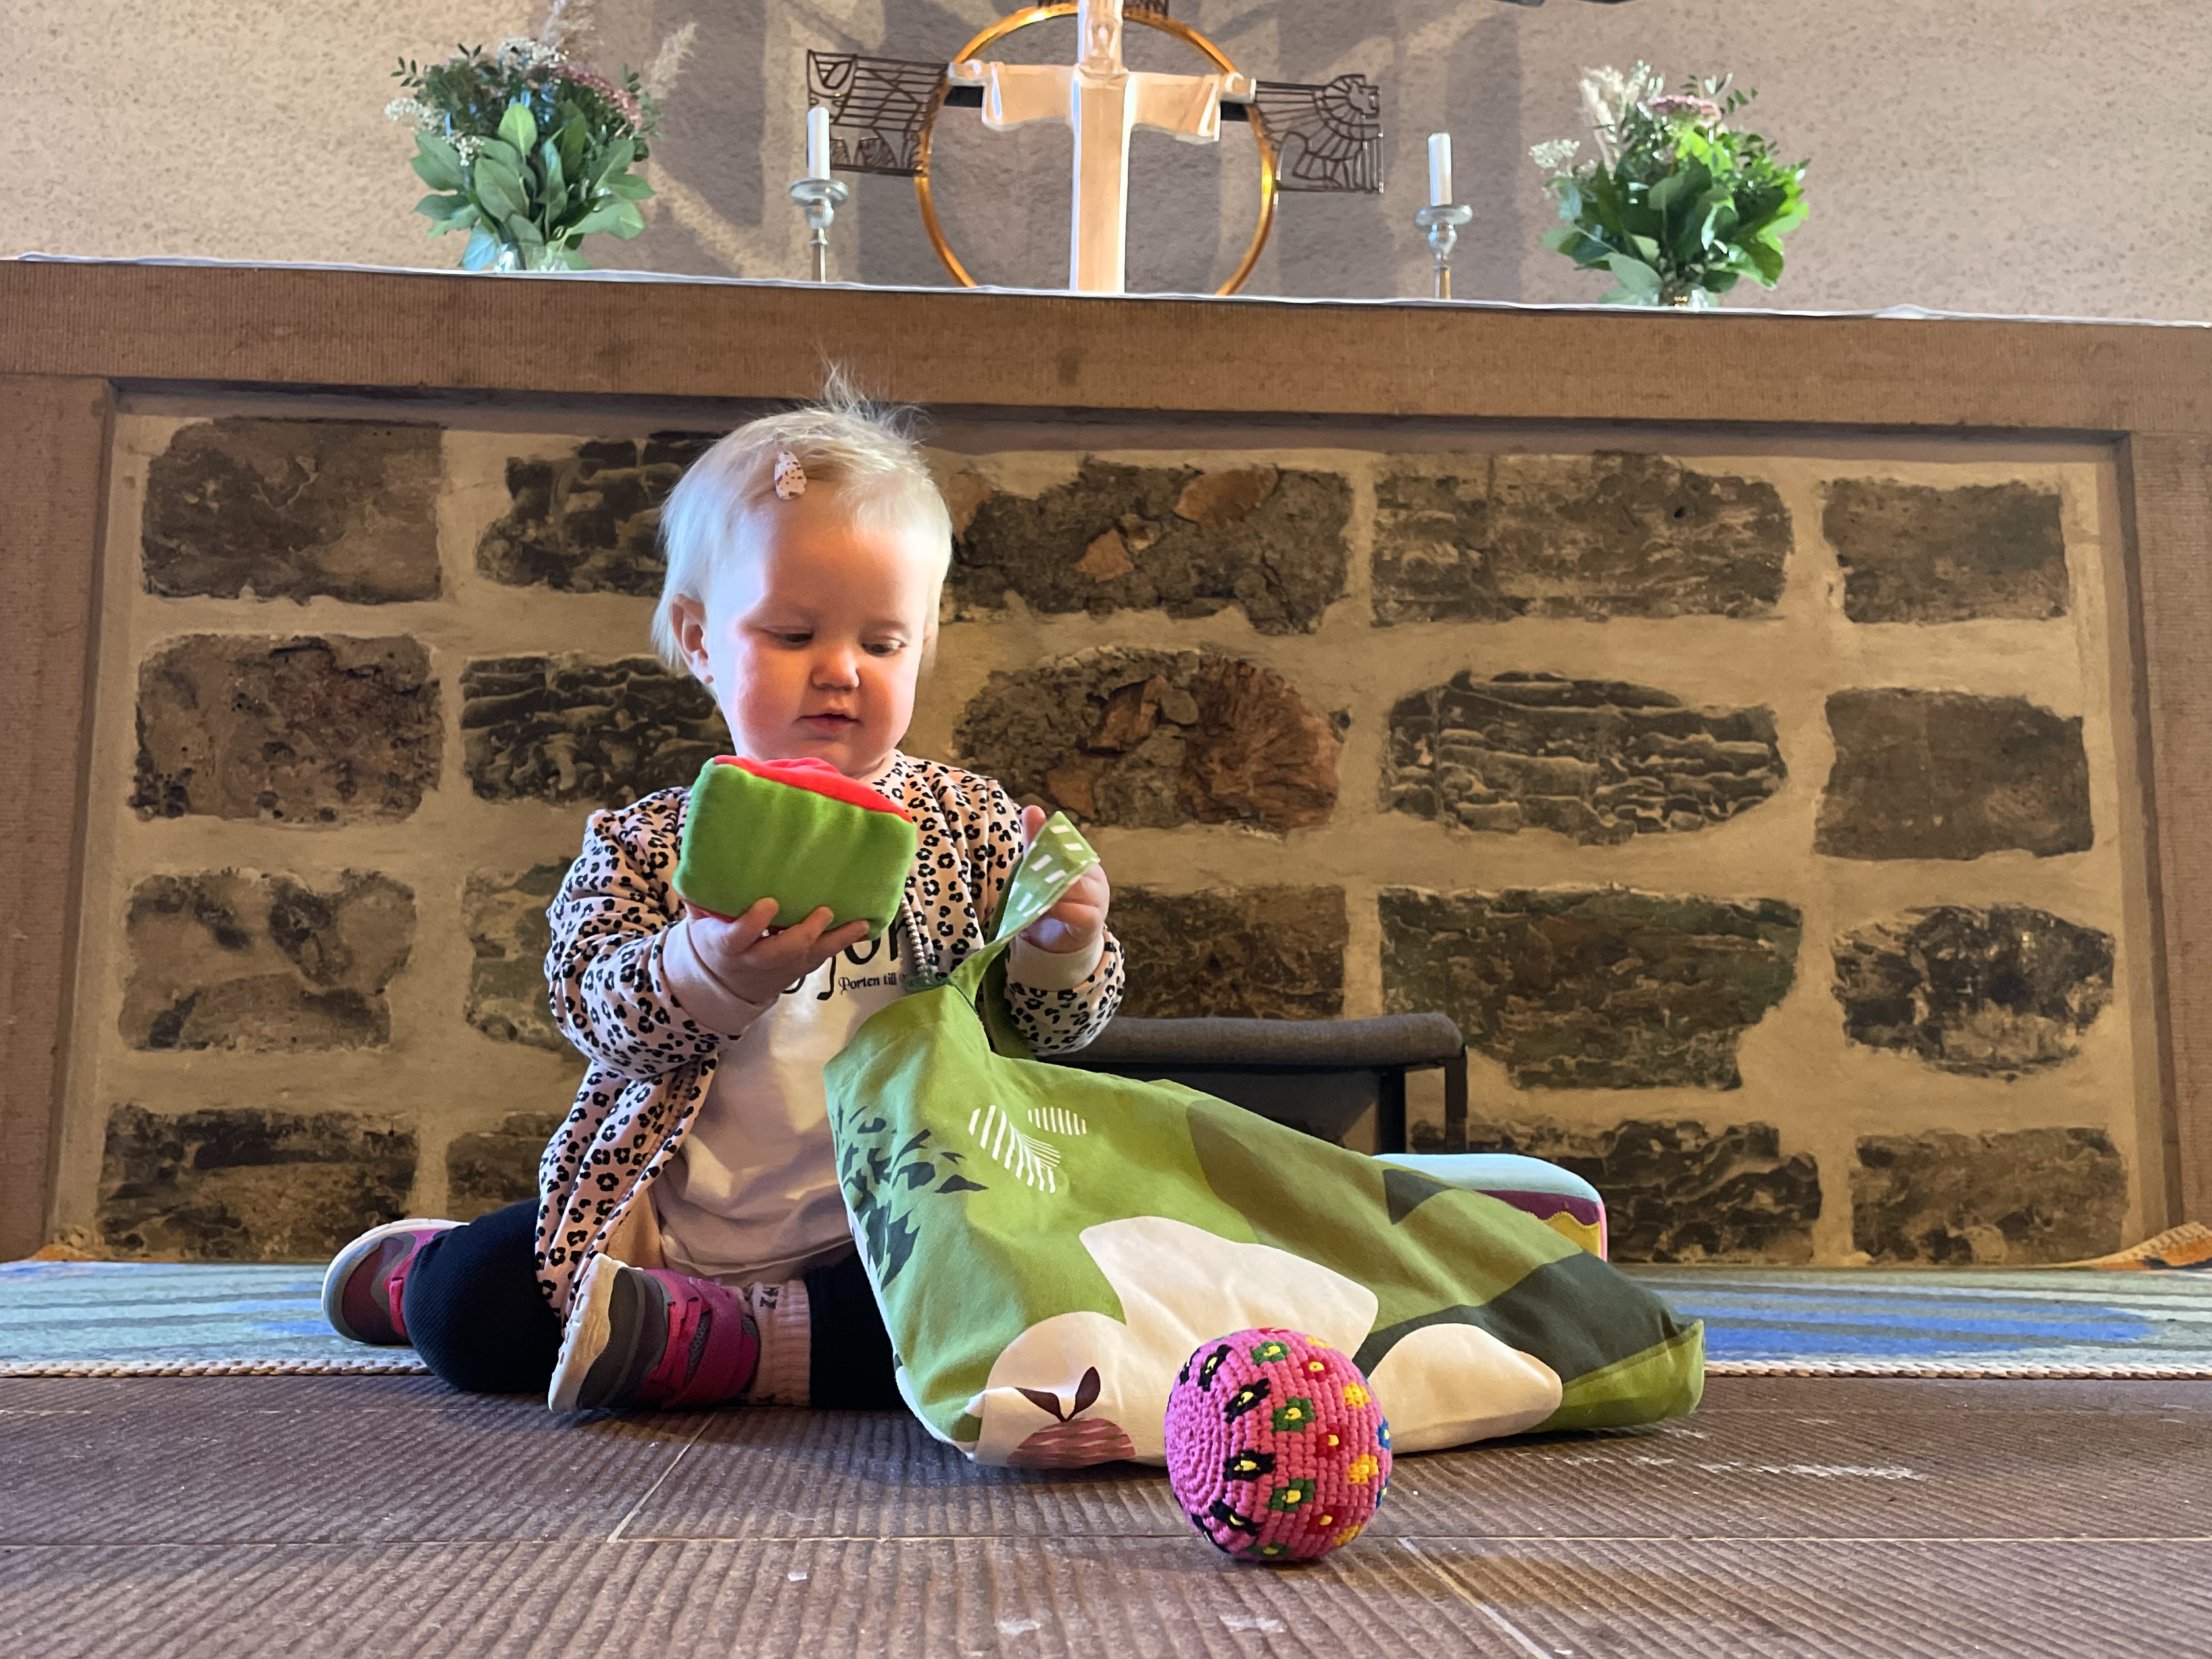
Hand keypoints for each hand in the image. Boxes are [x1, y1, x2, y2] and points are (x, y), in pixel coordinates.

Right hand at [682, 897, 870, 1008]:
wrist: (726, 982)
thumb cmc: (716, 938)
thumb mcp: (701, 922)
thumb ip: (699, 898)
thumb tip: (699, 863)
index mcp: (727, 946)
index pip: (738, 938)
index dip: (753, 923)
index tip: (769, 903)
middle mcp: (755, 960)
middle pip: (780, 952)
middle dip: (803, 934)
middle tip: (823, 912)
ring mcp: (781, 968)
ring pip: (809, 958)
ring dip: (835, 941)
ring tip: (858, 924)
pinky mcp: (799, 969)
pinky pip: (822, 958)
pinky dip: (843, 943)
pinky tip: (863, 927)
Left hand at [1017, 804, 1109, 955]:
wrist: (1058, 940)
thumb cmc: (1049, 899)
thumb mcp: (1039, 870)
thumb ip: (1036, 842)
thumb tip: (1031, 809)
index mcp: (1083, 858)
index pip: (1068, 842)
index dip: (1049, 839)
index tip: (1031, 840)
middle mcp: (1095, 875)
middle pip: (1073, 864)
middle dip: (1047, 867)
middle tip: (1025, 873)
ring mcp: (1098, 898)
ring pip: (1075, 887)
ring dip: (1050, 890)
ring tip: (1030, 894)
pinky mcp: (1093, 921)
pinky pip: (1077, 912)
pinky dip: (1057, 910)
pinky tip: (1042, 910)